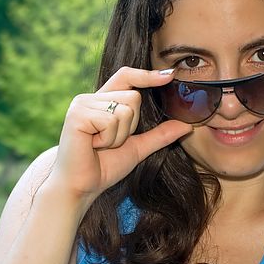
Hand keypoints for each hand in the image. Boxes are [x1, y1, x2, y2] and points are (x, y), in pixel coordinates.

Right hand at [44, 66, 192, 207]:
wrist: (81, 188)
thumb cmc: (103, 168)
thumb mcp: (137, 148)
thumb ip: (159, 135)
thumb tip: (187, 125)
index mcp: (102, 101)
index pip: (127, 77)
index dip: (148, 75)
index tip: (170, 75)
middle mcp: (89, 98)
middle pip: (133, 97)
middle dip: (130, 126)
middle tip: (109, 143)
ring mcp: (82, 104)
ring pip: (125, 110)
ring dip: (119, 136)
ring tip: (100, 146)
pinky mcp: (77, 114)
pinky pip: (111, 121)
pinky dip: (109, 139)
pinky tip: (93, 146)